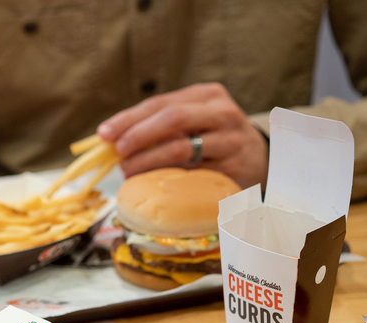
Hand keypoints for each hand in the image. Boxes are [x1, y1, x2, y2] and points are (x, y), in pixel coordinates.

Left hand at [97, 82, 267, 189]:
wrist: (262, 160)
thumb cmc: (215, 139)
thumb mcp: (196, 121)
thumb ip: (162, 124)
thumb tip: (113, 140)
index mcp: (207, 95)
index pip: (160, 103)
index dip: (128, 118)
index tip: (104, 134)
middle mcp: (221, 113)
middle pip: (171, 118)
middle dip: (138, 135)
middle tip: (118, 152)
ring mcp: (229, 141)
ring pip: (180, 149)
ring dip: (147, 162)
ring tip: (128, 171)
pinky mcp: (232, 168)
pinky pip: (192, 174)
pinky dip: (166, 178)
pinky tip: (151, 183)